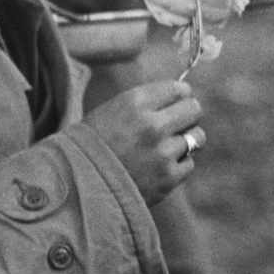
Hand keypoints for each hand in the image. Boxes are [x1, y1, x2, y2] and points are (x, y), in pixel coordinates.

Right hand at [84, 77, 202, 202]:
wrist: (77, 185)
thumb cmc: (92, 145)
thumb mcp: (111, 110)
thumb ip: (145, 102)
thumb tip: (181, 95)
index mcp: (135, 102)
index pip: (180, 88)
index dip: (179, 96)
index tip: (175, 104)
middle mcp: (152, 125)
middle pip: (195, 109)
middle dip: (186, 116)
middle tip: (174, 125)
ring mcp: (162, 153)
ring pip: (197, 137)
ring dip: (185, 141)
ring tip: (166, 148)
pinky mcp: (168, 178)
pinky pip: (190, 163)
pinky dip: (178, 165)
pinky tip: (159, 167)